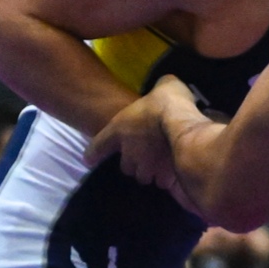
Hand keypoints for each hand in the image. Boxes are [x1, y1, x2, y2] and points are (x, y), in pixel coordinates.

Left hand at [87, 76, 205, 199]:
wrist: (180, 122)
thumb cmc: (166, 100)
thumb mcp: (162, 84)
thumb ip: (161, 87)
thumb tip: (167, 87)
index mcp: (119, 129)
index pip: (99, 145)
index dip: (93, 154)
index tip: (89, 160)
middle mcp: (129, 152)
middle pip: (126, 167)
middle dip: (133, 164)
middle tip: (143, 157)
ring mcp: (146, 166)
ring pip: (144, 177)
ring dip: (149, 173)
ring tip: (159, 167)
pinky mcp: (164, 176)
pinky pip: (164, 182)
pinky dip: (167, 179)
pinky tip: (173, 174)